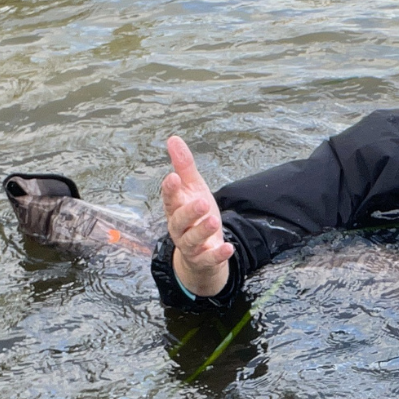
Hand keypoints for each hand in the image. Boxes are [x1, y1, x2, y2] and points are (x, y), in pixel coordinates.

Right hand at [160, 136, 232, 296]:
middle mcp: (179, 227)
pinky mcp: (203, 259)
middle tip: (202, 201)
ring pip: (192, 240)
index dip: (170, 190)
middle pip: (179, 220)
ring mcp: (190, 245)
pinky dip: (217, 254)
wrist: (200, 251)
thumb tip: (173, 139)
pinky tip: (229, 248)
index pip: (169, 198)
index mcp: (175, 208)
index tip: (173, 177)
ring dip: (202, 231)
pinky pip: (209, 259)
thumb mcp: (193, 189)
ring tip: (214, 220)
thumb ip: (184, 166)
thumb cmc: (195, 215)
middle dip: (189, 211)